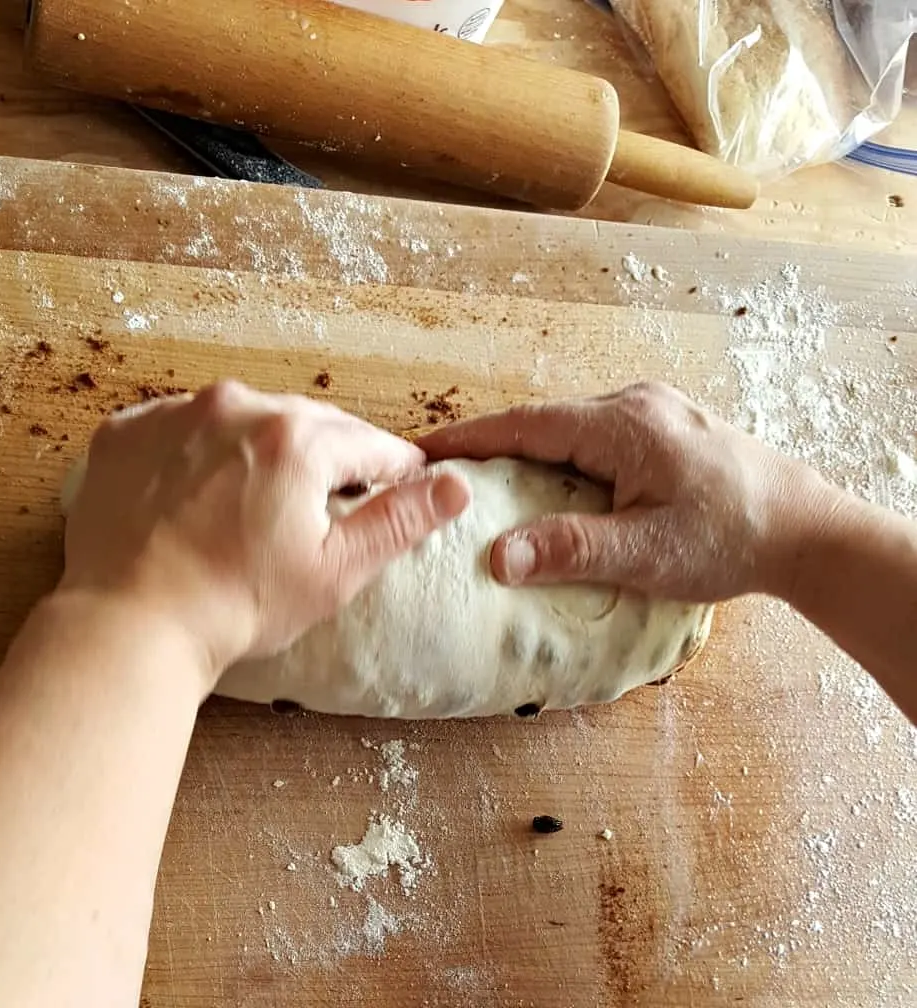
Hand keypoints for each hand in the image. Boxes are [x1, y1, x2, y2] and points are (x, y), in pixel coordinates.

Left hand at [61, 381, 468, 694]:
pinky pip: (182, 427)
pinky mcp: (127, 432)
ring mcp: (174, 414)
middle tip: (324, 504)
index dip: (393, 468)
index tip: (399, 484)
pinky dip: (199, 451)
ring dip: (261, 449)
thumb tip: (456, 484)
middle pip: (308, 425)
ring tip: (256, 501)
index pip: (369, 444)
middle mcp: (236, 406)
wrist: (126, 624)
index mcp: (296, 439)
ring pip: (245, 419)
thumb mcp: (335, 570)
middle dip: (325, 459)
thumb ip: (398, 520)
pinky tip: (197, 493)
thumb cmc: (238, 603)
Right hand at [420, 382, 837, 602]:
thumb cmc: (731, 538)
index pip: (523, 424)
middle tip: (445, 475)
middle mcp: (633, 405)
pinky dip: (560, 458)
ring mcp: (651, 413)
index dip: (467, 438)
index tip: (421, 451)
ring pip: (568, 428)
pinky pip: (594, 437)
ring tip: (488, 485)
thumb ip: (570, 549)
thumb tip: (498, 556)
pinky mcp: (664, 430)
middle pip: (541, 421)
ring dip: (526, 453)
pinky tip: (552, 487)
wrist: (807, 531)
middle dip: (490, 446)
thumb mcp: (646, 551)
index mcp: (622, 425)